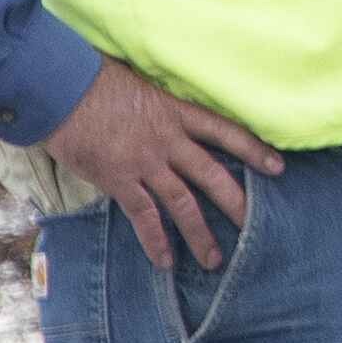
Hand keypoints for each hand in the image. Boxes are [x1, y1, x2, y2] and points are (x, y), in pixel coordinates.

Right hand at [43, 57, 280, 273]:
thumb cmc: (96, 81)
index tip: (278, 167)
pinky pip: (143, 216)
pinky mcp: (119, 179)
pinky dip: (155, 241)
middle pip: (212, 175)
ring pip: (183, 203)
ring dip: (201, 234)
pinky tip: (166, 261)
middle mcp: (168, 140)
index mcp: (175, 113)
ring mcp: (145, 162)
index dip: (253, 150)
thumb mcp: (140, 85)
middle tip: (256, 229)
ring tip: (215, 260)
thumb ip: (159, 106)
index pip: (224, 131)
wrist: (62, 88)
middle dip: (237, 203)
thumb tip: (167, 115)